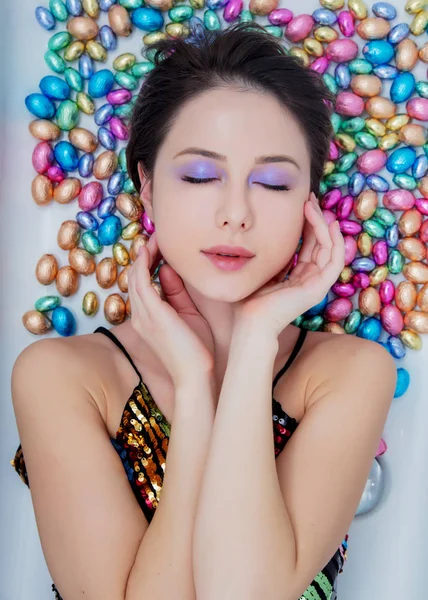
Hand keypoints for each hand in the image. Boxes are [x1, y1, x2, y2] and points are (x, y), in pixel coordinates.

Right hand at [128, 231, 214, 385]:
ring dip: (144, 255)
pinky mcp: (152, 314)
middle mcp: (139, 316)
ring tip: (155, 238)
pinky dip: (144, 263)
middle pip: (135, 277)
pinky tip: (151, 249)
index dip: (148, 264)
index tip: (160, 248)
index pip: (142, 285)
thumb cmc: (196, 351)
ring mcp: (143, 315)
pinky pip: (142, 281)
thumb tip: (170, 270)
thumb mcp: (187, 316)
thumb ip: (178, 294)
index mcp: (147, 318)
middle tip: (157, 238)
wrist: (196, 376)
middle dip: (145, 255)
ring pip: (136, 276)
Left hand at [234, 192, 344, 337]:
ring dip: (323, 225)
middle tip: (309, 199)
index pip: (309, 246)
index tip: (301, 204)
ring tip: (313, 206)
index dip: (307, 224)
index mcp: (297, 277)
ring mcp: (316, 284)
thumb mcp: (262, 271)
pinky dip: (334, 242)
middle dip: (316, 219)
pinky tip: (329, 224)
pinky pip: (334, 261)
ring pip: (329, 248)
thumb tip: (264, 236)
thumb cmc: (250, 302)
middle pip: (320, 244)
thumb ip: (270, 258)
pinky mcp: (319, 288)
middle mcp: (310, 279)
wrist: (250, 322)